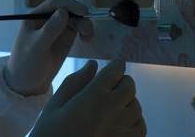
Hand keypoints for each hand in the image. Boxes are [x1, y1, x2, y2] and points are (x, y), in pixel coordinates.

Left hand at [4, 0, 93, 94]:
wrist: (28, 83)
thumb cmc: (26, 63)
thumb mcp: (36, 47)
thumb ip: (50, 30)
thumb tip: (64, 12)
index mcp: (36, 16)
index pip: (55, 3)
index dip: (69, 4)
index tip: (82, 11)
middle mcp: (48, 18)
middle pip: (68, 8)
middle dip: (80, 14)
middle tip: (86, 27)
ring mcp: (58, 27)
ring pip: (76, 17)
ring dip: (85, 24)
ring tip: (87, 37)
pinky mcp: (66, 37)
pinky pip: (80, 28)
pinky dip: (86, 31)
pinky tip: (87, 40)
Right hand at [30, 58, 146, 136]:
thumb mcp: (54, 108)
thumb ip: (74, 83)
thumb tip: (93, 64)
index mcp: (93, 97)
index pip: (115, 70)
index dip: (117, 65)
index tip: (115, 65)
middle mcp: (112, 111)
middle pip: (129, 85)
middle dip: (121, 82)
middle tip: (111, 87)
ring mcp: (122, 130)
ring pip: (136, 105)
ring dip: (127, 102)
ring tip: (113, 108)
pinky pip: (141, 127)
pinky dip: (134, 121)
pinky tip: (120, 124)